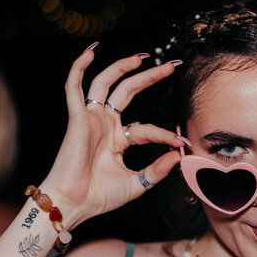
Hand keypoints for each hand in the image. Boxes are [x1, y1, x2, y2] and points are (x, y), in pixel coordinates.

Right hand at [39, 47, 186, 227]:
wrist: (75, 204)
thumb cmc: (99, 197)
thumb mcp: (138, 183)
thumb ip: (157, 170)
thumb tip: (178, 156)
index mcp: (118, 139)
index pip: (146, 129)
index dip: (164, 134)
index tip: (182, 142)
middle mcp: (105, 125)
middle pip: (129, 91)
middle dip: (150, 77)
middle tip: (170, 66)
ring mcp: (91, 119)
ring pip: (105, 82)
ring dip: (122, 66)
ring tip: (142, 56)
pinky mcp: (77, 118)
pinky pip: (74, 88)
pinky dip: (79, 68)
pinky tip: (90, 52)